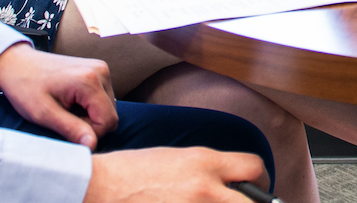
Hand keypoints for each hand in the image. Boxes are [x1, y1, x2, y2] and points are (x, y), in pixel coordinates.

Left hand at [0, 43, 115, 148]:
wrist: (17, 63)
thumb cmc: (25, 87)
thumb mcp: (43, 113)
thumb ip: (71, 129)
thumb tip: (93, 145)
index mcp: (89, 81)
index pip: (108, 121)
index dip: (89, 133)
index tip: (66, 128)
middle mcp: (101, 71)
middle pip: (110, 114)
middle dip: (89, 124)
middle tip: (63, 118)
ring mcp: (101, 69)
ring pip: (108, 107)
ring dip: (89, 115)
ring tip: (65, 109)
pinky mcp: (98, 70)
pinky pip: (103, 97)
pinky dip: (89, 105)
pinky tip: (70, 101)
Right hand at [84, 146, 268, 202]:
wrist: (96, 189)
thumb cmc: (130, 173)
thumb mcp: (178, 158)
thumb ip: (210, 170)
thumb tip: (233, 184)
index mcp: (205, 163)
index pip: (255, 168)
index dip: (259, 180)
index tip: (254, 187)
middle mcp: (205, 190)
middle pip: (254, 202)